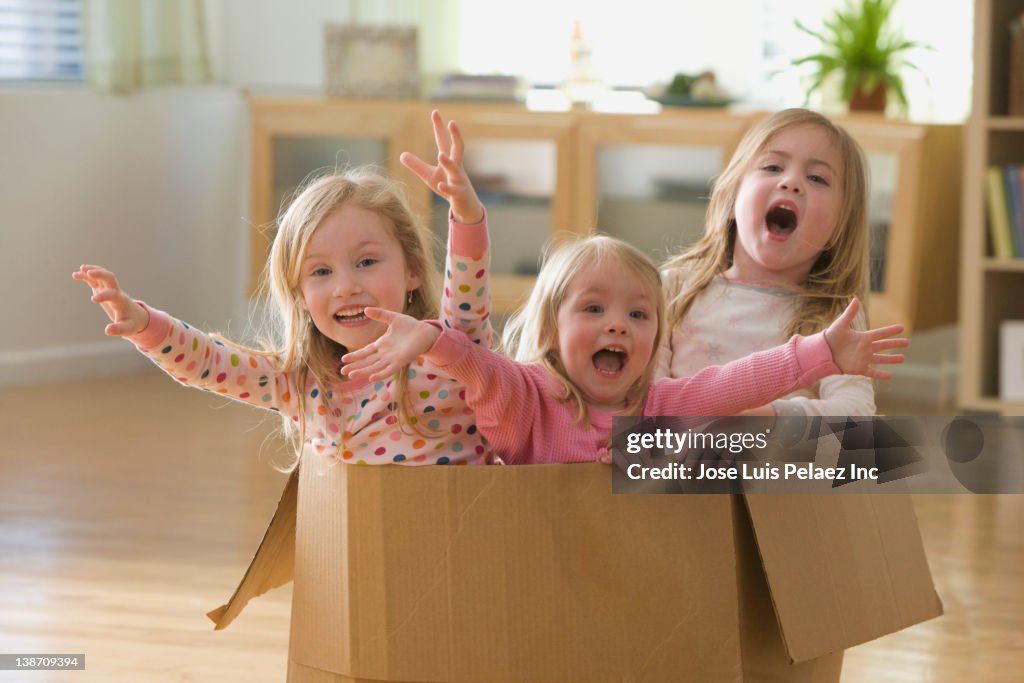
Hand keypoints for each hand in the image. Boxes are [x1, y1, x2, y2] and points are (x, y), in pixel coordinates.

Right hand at [72, 264, 148, 336]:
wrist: (135, 316)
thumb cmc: (131, 323)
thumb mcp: (127, 329)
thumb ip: (118, 330)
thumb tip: (107, 330)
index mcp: (121, 301)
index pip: (114, 294)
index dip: (104, 295)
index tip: (93, 299)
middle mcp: (116, 292)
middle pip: (110, 278)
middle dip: (100, 274)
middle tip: (89, 273)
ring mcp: (109, 289)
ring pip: (102, 276)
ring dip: (93, 271)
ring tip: (80, 270)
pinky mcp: (103, 289)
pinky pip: (95, 280)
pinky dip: (86, 276)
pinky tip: (75, 275)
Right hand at [340, 307, 440, 381]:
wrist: (426, 331)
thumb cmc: (410, 326)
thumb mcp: (392, 318)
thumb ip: (380, 314)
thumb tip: (365, 310)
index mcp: (382, 344)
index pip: (365, 352)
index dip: (355, 356)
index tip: (344, 359)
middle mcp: (385, 353)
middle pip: (367, 362)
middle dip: (355, 366)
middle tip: (342, 372)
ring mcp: (392, 359)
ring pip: (374, 367)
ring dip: (363, 371)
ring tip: (351, 375)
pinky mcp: (400, 361)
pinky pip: (388, 370)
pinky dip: (380, 374)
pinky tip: (371, 378)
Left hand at [400, 109, 483, 224]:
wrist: (466, 206)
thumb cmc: (447, 187)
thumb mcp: (429, 176)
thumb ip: (416, 165)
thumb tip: (401, 155)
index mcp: (449, 160)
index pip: (443, 141)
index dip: (439, 127)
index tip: (435, 112)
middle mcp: (456, 167)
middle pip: (457, 148)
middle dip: (455, 135)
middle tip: (452, 122)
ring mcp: (459, 180)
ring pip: (455, 169)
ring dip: (448, 163)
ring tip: (439, 156)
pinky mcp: (459, 194)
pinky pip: (453, 190)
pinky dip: (446, 188)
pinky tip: (440, 185)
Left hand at [824, 298, 907, 378]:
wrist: (822, 352)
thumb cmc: (830, 337)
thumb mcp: (840, 324)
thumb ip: (849, 314)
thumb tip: (856, 299)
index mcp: (863, 337)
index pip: (880, 333)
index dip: (890, 331)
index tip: (902, 327)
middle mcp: (865, 348)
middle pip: (884, 345)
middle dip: (895, 344)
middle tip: (907, 342)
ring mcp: (863, 358)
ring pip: (880, 359)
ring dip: (891, 359)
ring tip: (903, 358)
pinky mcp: (858, 368)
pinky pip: (872, 372)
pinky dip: (880, 374)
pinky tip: (890, 376)